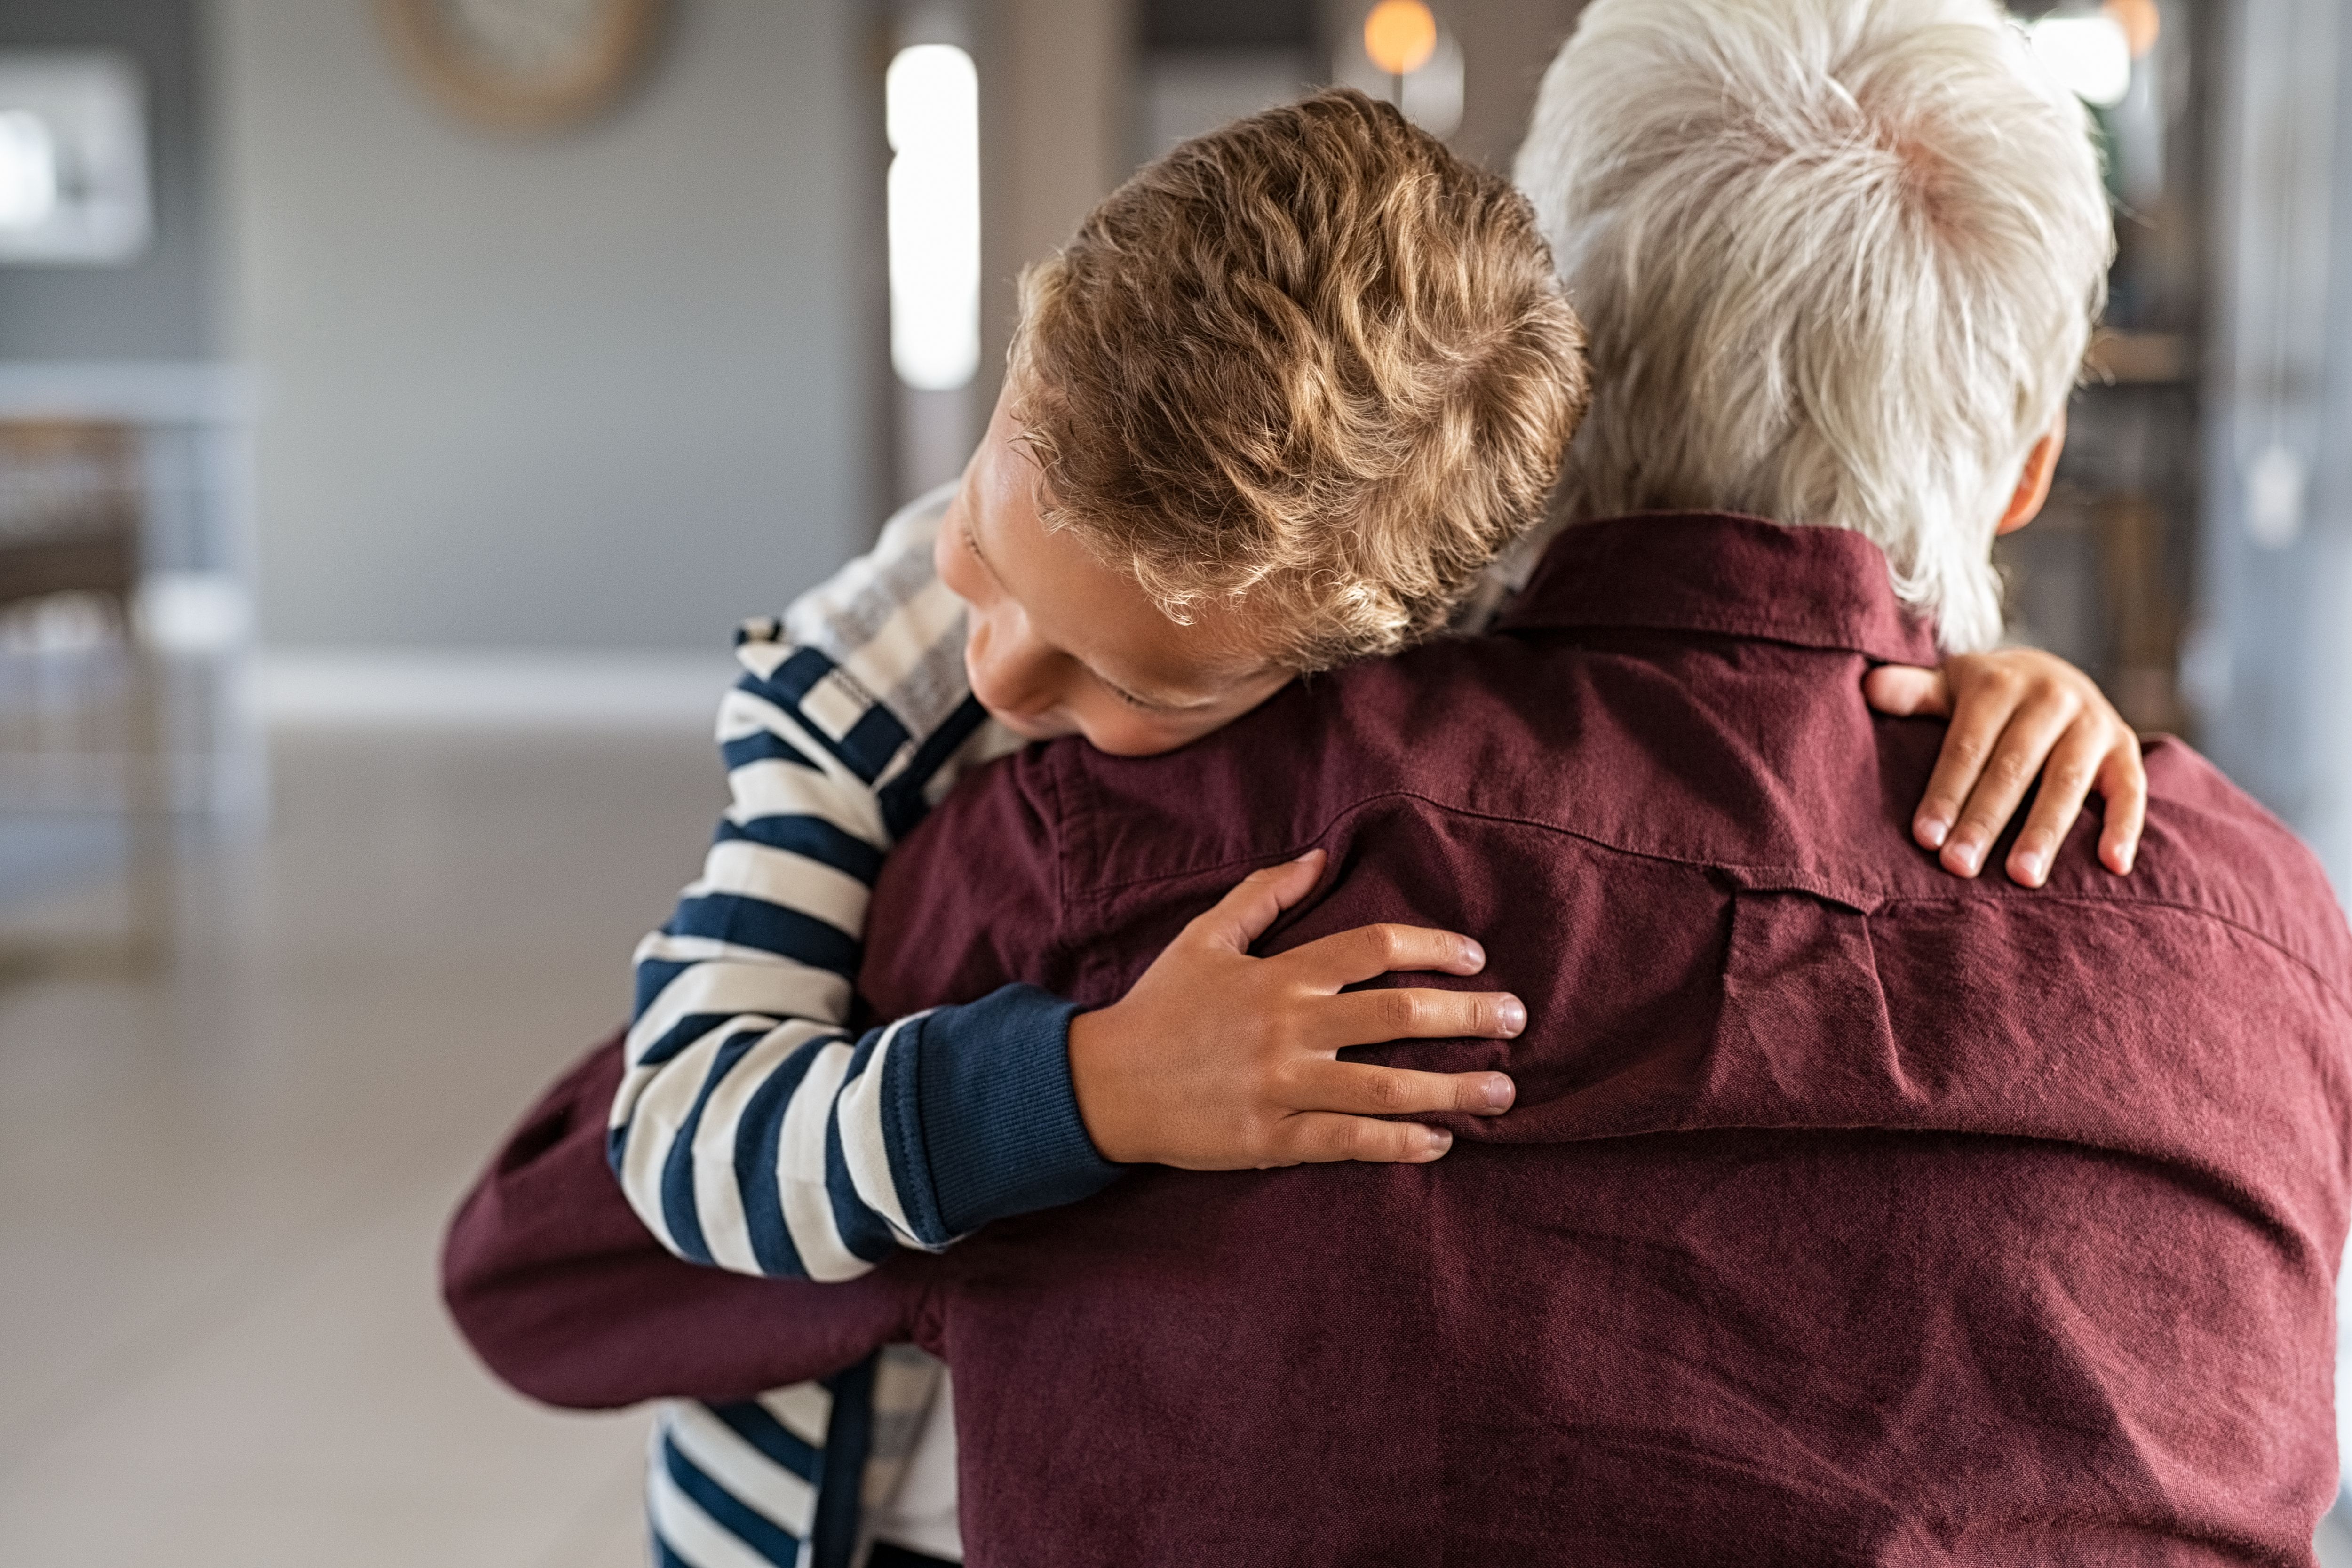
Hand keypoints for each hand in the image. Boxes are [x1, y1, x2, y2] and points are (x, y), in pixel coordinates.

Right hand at [1066, 849, 1521, 1168]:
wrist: (1104, 1084)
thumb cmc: (1161, 1006)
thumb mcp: (1205, 937)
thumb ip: (1263, 895)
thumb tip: (1318, 857)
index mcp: (1278, 974)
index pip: (1373, 948)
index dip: (1433, 948)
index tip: (1474, 958)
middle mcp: (1288, 1028)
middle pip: (1398, 1016)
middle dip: (1469, 1017)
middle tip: (1517, 1019)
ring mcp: (1281, 1087)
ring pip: (1387, 1088)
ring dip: (1455, 1089)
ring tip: (1504, 1092)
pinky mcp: (1270, 1139)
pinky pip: (1350, 1144)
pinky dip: (1401, 1145)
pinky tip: (1441, 1142)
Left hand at [1865, 650, 2144, 886]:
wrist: (2050, 674)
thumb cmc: (1984, 696)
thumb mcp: (1949, 685)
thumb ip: (1913, 692)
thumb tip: (1869, 686)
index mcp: (1998, 683)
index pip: (1968, 746)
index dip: (1946, 791)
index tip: (1925, 838)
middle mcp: (2050, 697)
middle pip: (2013, 767)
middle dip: (1985, 820)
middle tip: (1960, 866)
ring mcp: (2093, 722)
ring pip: (2067, 781)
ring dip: (2045, 831)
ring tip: (2023, 878)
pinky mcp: (2125, 747)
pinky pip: (2131, 788)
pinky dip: (2125, 826)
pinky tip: (2113, 865)